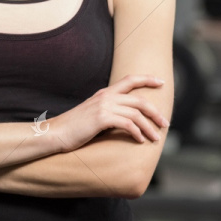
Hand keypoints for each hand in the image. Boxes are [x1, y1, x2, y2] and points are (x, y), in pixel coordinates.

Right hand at [50, 75, 169, 152]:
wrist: (55, 133)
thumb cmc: (73, 127)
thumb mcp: (92, 114)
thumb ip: (107, 112)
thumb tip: (122, 119)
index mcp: (104, 93)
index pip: (130, 80)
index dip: (147, 79)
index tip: (161, 82)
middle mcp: (106, 97)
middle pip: (139, 100)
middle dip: (155, 112)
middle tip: (165, 124)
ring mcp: (103, 107)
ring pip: (136, 114)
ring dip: (149, 127)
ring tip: (156, 138)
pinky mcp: (101, 119)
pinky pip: (128, 124)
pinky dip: (137, 133)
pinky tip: (140, 140)